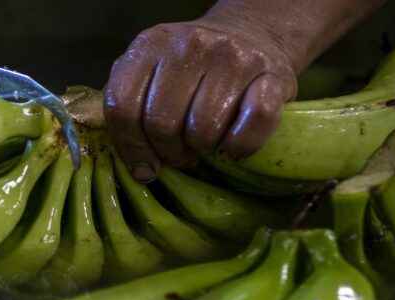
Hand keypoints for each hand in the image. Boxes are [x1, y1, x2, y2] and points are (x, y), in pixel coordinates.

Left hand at [104, 18, 297, 181]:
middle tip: (180, 152)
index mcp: (149, 45)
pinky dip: (240, 146)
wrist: (252, 34)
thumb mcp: (150, 73)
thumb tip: (141, 170)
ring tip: (205, 143)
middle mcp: (190, 45)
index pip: (122, 106)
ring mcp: (233, 57)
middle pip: (161, 123)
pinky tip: (232, 147)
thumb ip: (131, 110)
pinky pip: (253, 124)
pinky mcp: (273, 75)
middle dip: (169, 151)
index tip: (145, 164)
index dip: (130, 146)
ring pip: (203, 129)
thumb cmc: (193, 69)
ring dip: (202, 149)